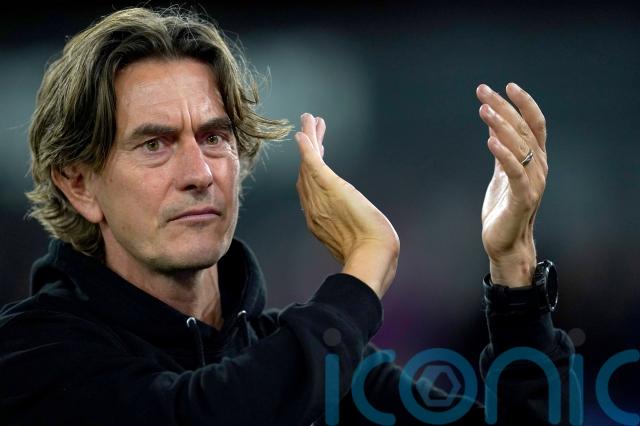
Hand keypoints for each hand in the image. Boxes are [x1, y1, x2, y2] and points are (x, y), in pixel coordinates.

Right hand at [294, 113, 398, 297]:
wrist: (371, 255)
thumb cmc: (371, 254)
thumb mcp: (357, 242)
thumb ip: (350, 235)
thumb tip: (359, 236)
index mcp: (318, 222)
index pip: (309, 190)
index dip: (309, 170)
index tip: (314, 155)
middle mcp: (312, 209)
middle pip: (305, 173)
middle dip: (308, 150)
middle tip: (309, 129)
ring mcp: (319, 198)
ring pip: (308, 163)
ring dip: (308, 139)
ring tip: (309, 119)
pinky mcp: (330, 187)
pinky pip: (313, 163)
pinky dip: (307, 147)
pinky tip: (304, 133)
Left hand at [476, 83, 547, 286]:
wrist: (506, 242)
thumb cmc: (504, 207)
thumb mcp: (500, 170)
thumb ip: (502, 147)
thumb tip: (493, 120)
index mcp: (536, 159)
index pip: (534, 123)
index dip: (523, 103)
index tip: (506, 85)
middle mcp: (539, 167)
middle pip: (522, 129)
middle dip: (503, 107)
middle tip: (483, 91)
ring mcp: (533, 182)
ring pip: (519, 146)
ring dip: (500, 125)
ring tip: (482, 109)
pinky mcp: (522, 198)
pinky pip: (514, 171)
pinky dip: (503, 154)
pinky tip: (489, 140)